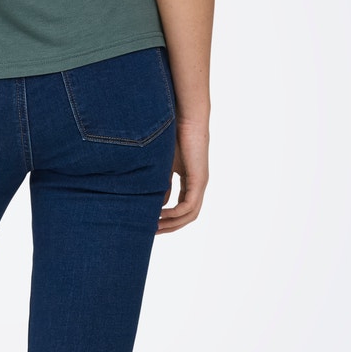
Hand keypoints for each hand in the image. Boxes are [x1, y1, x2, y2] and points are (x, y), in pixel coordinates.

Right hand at [158, 114, 208, 232]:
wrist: (185, 119)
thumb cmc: (173, 137)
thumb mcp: (163, 167)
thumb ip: (161, 185)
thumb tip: (157, 205)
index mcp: (191, 182)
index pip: (182, 208)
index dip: (168, 219)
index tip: (150, 223)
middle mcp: (198, 186)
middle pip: (187, 216)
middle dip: (169, 226)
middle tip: (150, 232)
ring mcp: (200, 184)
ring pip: (189, 214)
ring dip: (172, 224)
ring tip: (153, 227)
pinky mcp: (199, 180)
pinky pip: (188, 206)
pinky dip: (174, 213)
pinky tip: (160, 214)